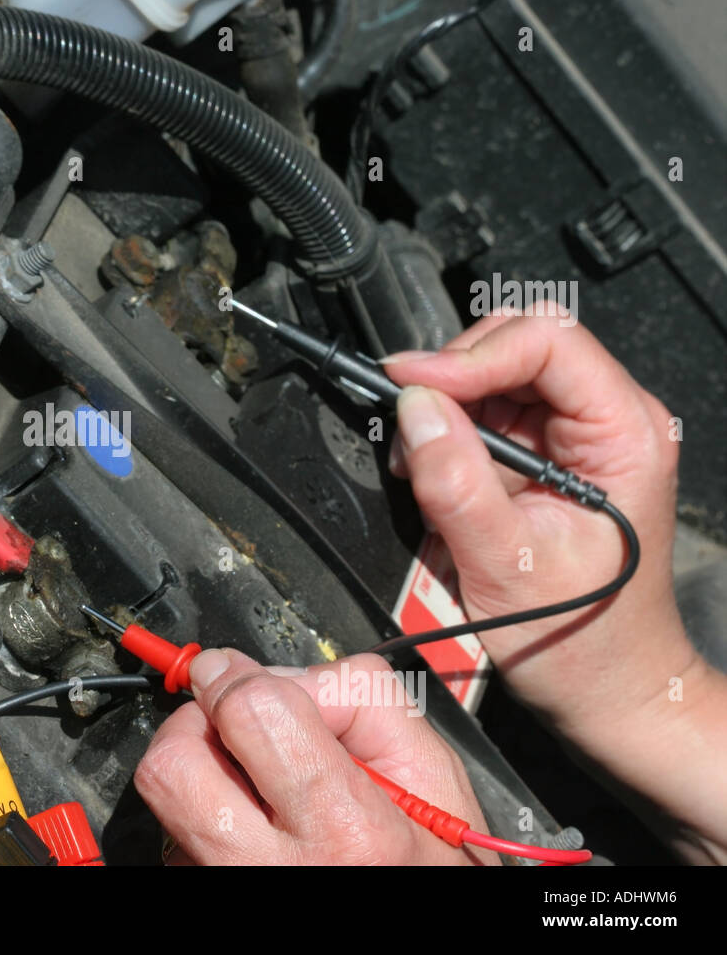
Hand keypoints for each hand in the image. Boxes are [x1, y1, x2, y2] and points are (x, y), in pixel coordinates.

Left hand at [134, 648, 496, 864]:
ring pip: (171, 802)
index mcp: (345, 828)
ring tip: (256, 782)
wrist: (418, 933)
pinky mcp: (208, 894)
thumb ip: (362, 699)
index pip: (251, 715)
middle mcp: (273, 868)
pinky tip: (257, 821)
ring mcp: (229, 884)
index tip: (230, 670)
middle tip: (228, 724)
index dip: (237, 677)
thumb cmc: (431, 865)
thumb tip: (284, 673)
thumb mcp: (433, 774)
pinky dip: (210, 814)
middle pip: (174, 765)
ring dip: (205, 771)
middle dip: (193, 723)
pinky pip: (182, 836)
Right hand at [381, 309, 687, 723]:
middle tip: (406, 417)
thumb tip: (413, 407)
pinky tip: (434, 469)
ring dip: (444, 404)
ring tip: (418, 459)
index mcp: (625, 434)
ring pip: (495, 373)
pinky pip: (485, 413)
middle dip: (453, 374)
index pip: (546, 344)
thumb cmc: (581, 640)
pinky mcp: (543, 456)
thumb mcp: (505, 563)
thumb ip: (456, 480)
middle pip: (519, 343)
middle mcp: (607, 422)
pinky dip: (446, 431)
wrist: (605, 688)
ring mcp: (575, 436)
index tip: (407, 384)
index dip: (469, 355)